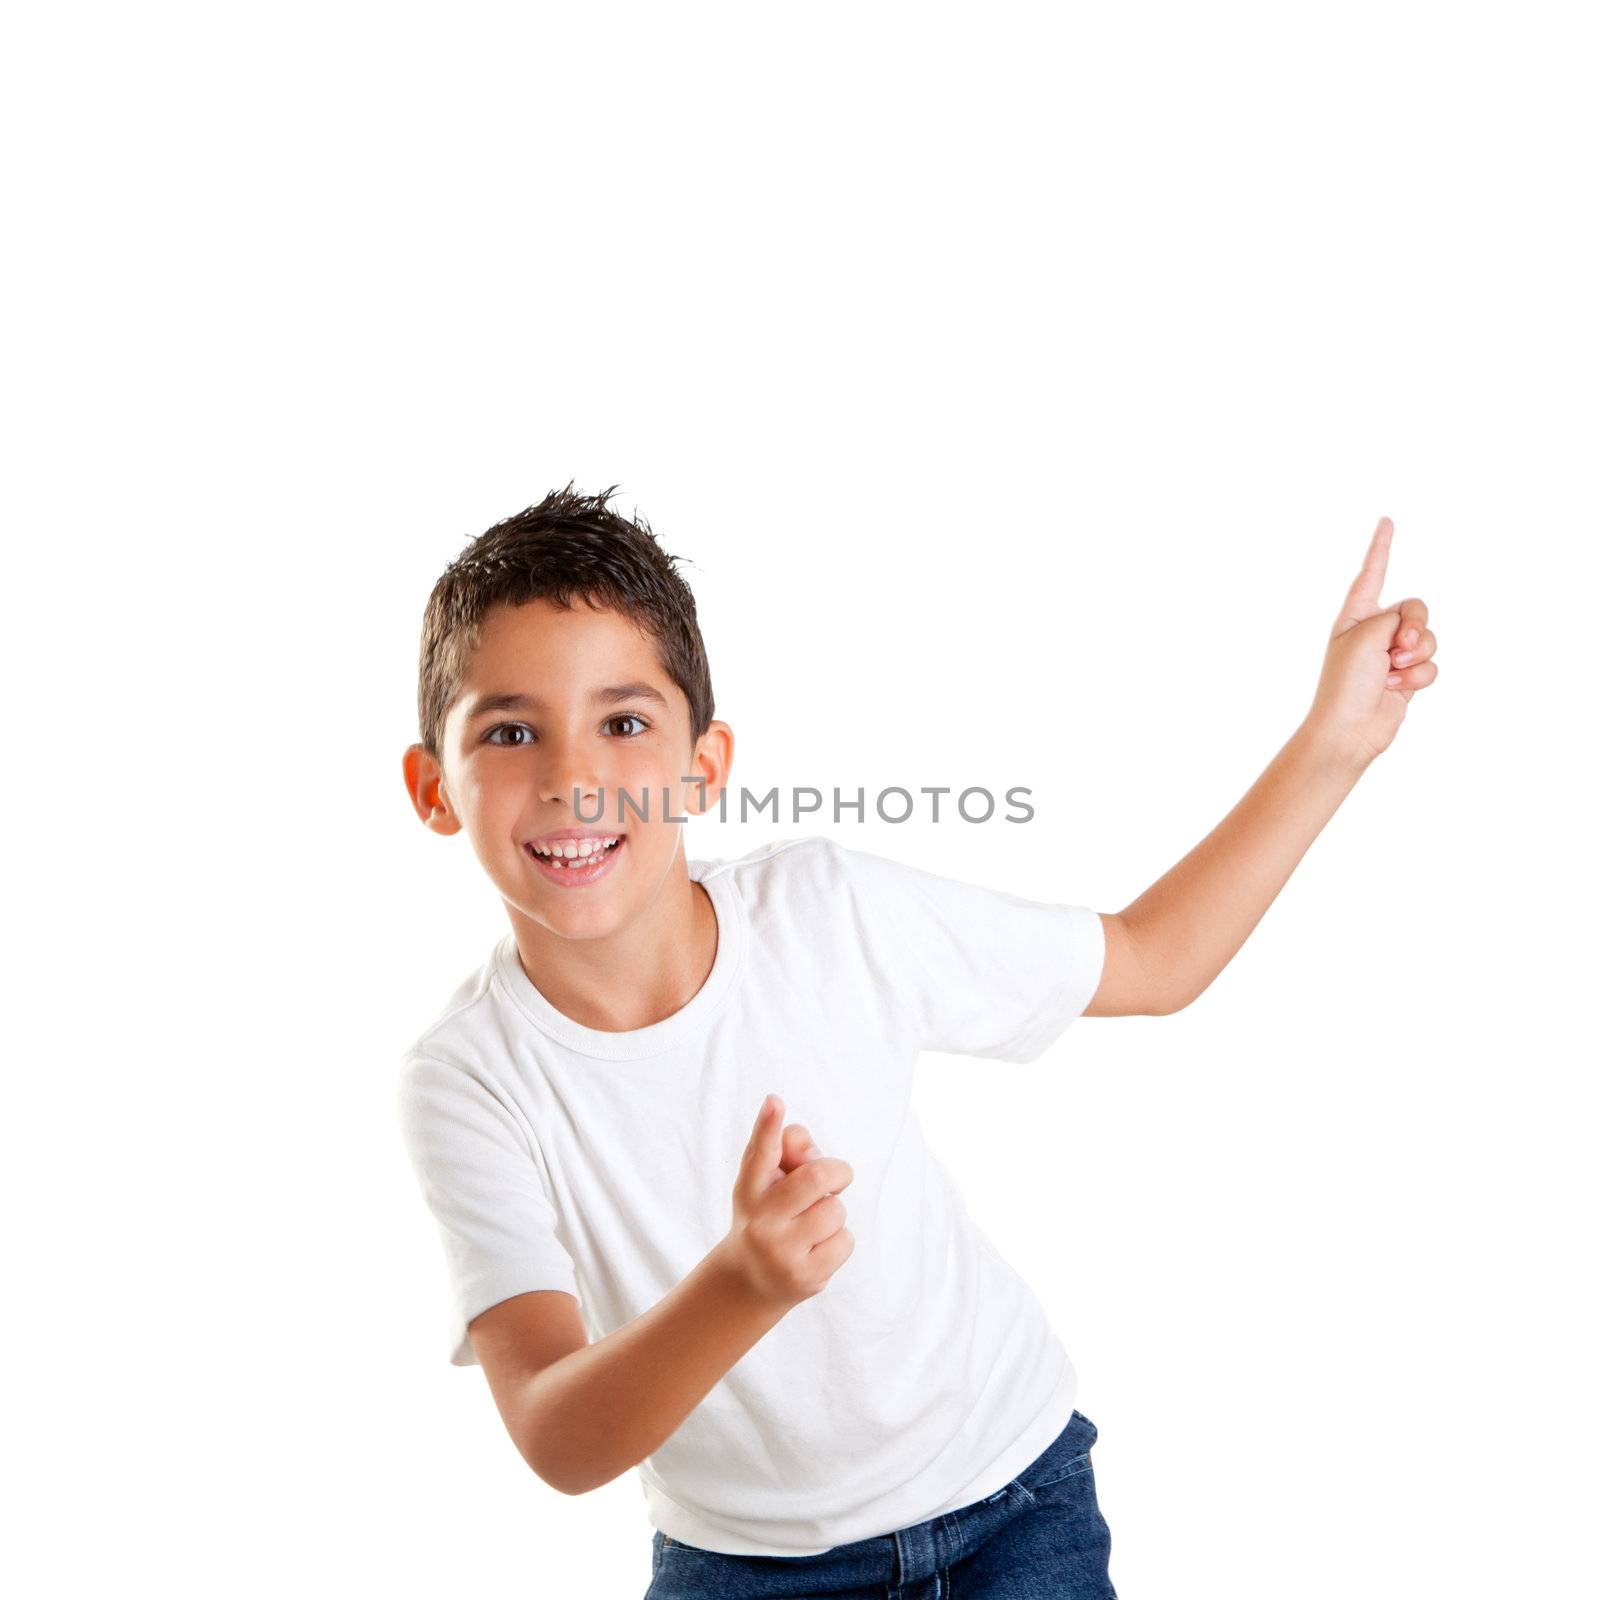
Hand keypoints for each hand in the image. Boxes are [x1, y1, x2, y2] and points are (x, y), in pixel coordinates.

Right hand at [718, 1094, 854, 1309]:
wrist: (752, 1280)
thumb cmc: (768, 1215)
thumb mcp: (766, 1183)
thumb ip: (787, 1152)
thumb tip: (812, 1151)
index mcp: (750, 1188)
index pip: (761, 1152)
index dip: (768, 1125)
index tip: (775, 1102)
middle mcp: (761, 1220)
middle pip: (817, 1177)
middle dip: (838, 1172)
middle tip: (838, 1176)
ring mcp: (782, 1251)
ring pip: (835, 1211)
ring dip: (834, 1211)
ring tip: (814, 1224)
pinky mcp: (805, 1277)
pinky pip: (845, 1241)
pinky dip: (839, 1241)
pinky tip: (817, 1248)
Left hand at [1304, 516, 1438, 769]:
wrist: (1348, 729)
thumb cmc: (1346, 683)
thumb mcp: (1367, 635)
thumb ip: (1396, 618)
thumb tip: (1413, 636)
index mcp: (1355, 615)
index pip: (1372, 573)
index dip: (1381, 548)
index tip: (1386, 521)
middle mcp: (1375, 631)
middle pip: (1416, 608)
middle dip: (1416, 627)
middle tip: (1398, 648)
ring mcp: (1392, 655)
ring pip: (1429, 639)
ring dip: (1416, 657)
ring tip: (1392, 673)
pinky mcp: (1407, 677)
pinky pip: (1431, 665)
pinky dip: (1418, 678)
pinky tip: (1397, 690)